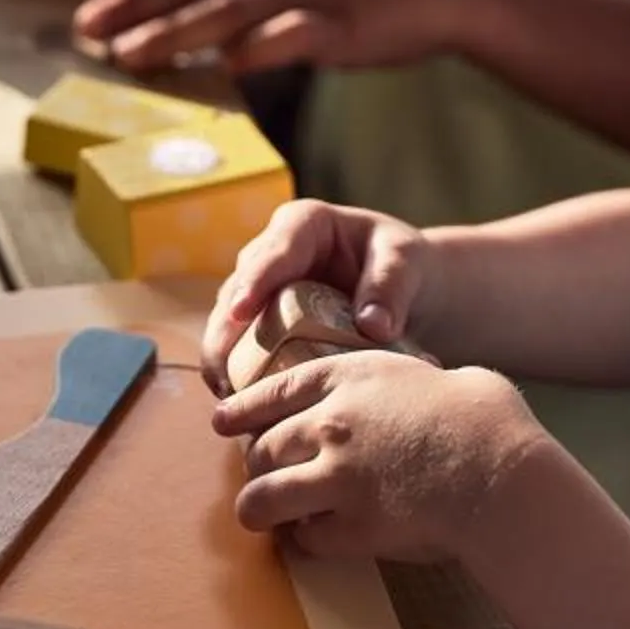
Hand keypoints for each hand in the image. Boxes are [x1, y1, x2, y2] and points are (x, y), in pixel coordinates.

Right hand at [201, 198, 436, 390]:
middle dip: (225, 330)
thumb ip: (391, 286)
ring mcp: (263, 289)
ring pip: (230, 322)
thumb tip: (373, 327)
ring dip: (223, 358)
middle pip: (238, 290)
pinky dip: (239, 373)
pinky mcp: (264, 322)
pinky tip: (240, 404)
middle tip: (222, 370)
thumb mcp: (406, 262)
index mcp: (305, 224)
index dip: (254, 281)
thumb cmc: (404, 265)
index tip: (241, 311)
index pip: (275, 252)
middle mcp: (272, 254)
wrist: (407, 287)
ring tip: (227, 396)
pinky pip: (242, 347)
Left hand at [213, 349, 550, 564]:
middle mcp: (328, 425)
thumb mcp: (441, 376)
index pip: (274, 391)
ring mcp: (332, 479)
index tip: (223, 421)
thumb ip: (411, 383)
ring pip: (262, 500)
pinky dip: (305, 544)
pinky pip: (304, 541)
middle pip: (261, 449)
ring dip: (258, 510)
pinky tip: (313, 542)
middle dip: (256, 466)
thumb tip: (432, 382)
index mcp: (349, 378)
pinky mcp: (347, 529)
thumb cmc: (485, 418)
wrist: (496, 472)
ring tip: (263, 519)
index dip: (241, 409)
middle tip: (263, 476)